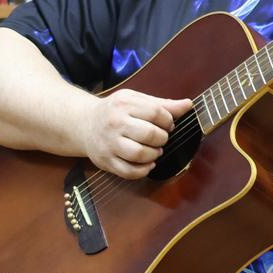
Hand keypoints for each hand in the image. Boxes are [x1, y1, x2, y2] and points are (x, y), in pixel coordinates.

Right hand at [80, 89, 195, 181]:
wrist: (85, 123)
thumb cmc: (115, 111)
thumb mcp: (135, 100)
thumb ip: (162, 104)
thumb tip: (188, 105)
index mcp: (124, 104)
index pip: (156, 113)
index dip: (168, 121)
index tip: (168, 124)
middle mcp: (114, 123)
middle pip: (150, 134)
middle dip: (162, 139)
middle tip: (161, 139)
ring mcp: (109, 144)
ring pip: (139, 154)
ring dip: (154, 154)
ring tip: (155, 151)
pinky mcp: (106, 161)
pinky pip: (129, 172)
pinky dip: (144, 170)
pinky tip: (148, 163)